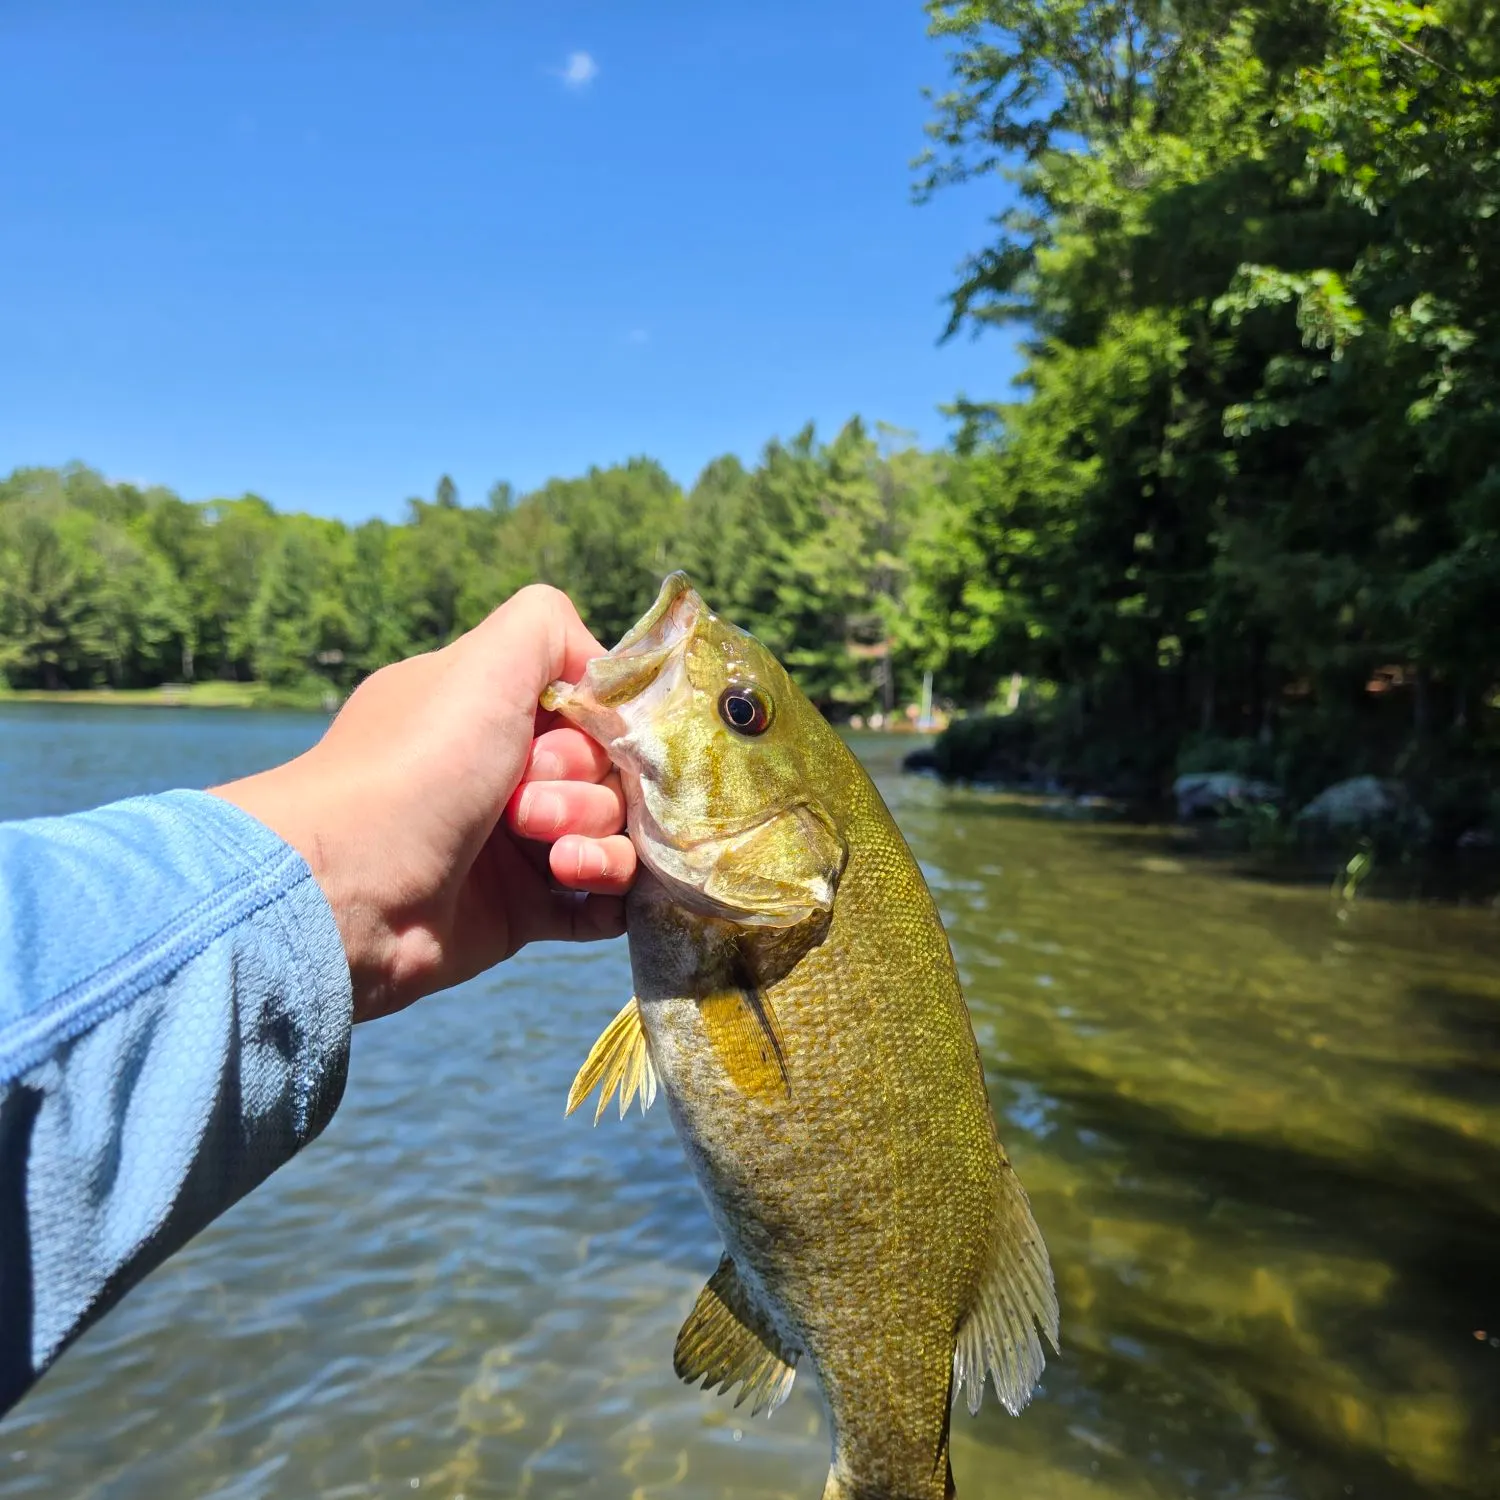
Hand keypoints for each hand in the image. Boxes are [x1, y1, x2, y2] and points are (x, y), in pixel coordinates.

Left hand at [212, 585, 636, 1021]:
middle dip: (585, 788)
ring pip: (612, 832)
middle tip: (525, 805)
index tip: (570, 734)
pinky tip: (581, 884)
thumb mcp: (484, 661)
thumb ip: (551, 624)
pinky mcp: (522, 909)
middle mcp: (504, 772)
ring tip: (552, 859)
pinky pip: (601, 899)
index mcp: (490, 711)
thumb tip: (603, 673)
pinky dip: (607, 890)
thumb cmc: (417, 767)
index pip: (590, 708)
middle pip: (607, 772)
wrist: (349, 891)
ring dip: (598, 840)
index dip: (596, 723)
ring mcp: (516, 844)